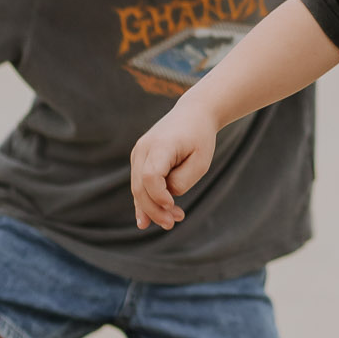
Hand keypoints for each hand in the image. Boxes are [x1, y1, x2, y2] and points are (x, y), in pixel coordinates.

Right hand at [131, 103, 218, 229]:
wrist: (194, 113)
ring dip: (151, 208)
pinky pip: (139, 184)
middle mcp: (143, 149)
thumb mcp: (201, 161)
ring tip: (169, 223)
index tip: (173, 205)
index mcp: (160, 145)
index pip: (150, 176)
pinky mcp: (140, 159)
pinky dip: (144, 201)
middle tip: (172, 224)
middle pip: (140, 187)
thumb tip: (166, 196)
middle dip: (154, 209)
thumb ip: (182, 181)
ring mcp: (138, 153)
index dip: (158, 195)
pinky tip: (145, 221)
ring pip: (137, 188)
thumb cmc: (200, 137)